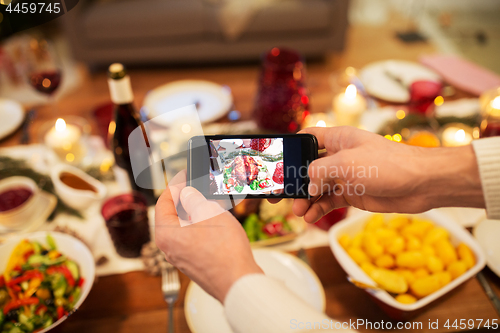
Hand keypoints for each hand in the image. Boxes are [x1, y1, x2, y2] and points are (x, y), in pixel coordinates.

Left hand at [155, 170, 262, 302]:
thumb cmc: (223, 251)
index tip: (184, 175)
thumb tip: (187, 193)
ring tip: (213, 202)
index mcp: (166, 234)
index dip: (174, 185)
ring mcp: (183, 257)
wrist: (239, 281)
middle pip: (174, 215)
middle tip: (200, 187)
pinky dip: (205, 227)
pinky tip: (219, 221)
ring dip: (198, 213)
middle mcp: (170, 248)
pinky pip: (196, 239)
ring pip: (187, 227)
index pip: (163, 202)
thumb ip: (193, 198)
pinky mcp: (197, 263)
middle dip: (187, 199)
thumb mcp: (208, 212)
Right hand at [289, 126, 483, 222]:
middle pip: (308, 168)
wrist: (421, 184)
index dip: (292, 149)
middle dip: (296, 183)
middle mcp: (339, 156)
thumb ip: (320, 171)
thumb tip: (307, 186)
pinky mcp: (353, 193)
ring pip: (317, 188)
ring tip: (299, 213)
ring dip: (306, 200)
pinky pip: (329, 201)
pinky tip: (311, 218)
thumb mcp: (347, 163)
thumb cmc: (388, 164)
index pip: (307, 139)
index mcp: (337, 139)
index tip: (277, 164)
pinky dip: (319, 209)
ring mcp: (346, 176)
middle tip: (283, 198)